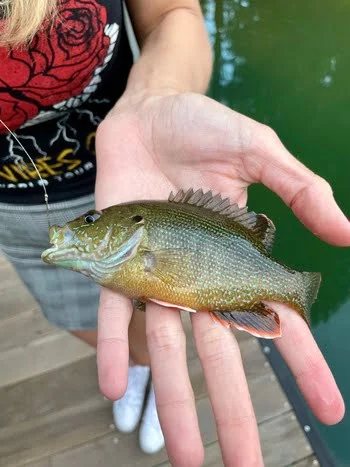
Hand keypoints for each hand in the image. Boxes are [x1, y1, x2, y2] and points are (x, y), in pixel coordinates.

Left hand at [95, 90, 348, 465]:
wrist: (150, 114)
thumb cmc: (205, 128)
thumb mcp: (260, 151)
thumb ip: (300, 189)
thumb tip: (349, 235)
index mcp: (239, 257)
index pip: (278, 320)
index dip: (303, 364)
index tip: (329, 408)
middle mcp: (200, 277)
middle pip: (222, 354)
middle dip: (236, 410)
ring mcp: (159, 272)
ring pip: (169, 345)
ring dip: (174, 400)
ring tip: (181, 456)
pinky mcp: (120, 258)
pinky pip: (116, 310)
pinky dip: (114, 346)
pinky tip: (114, 387)